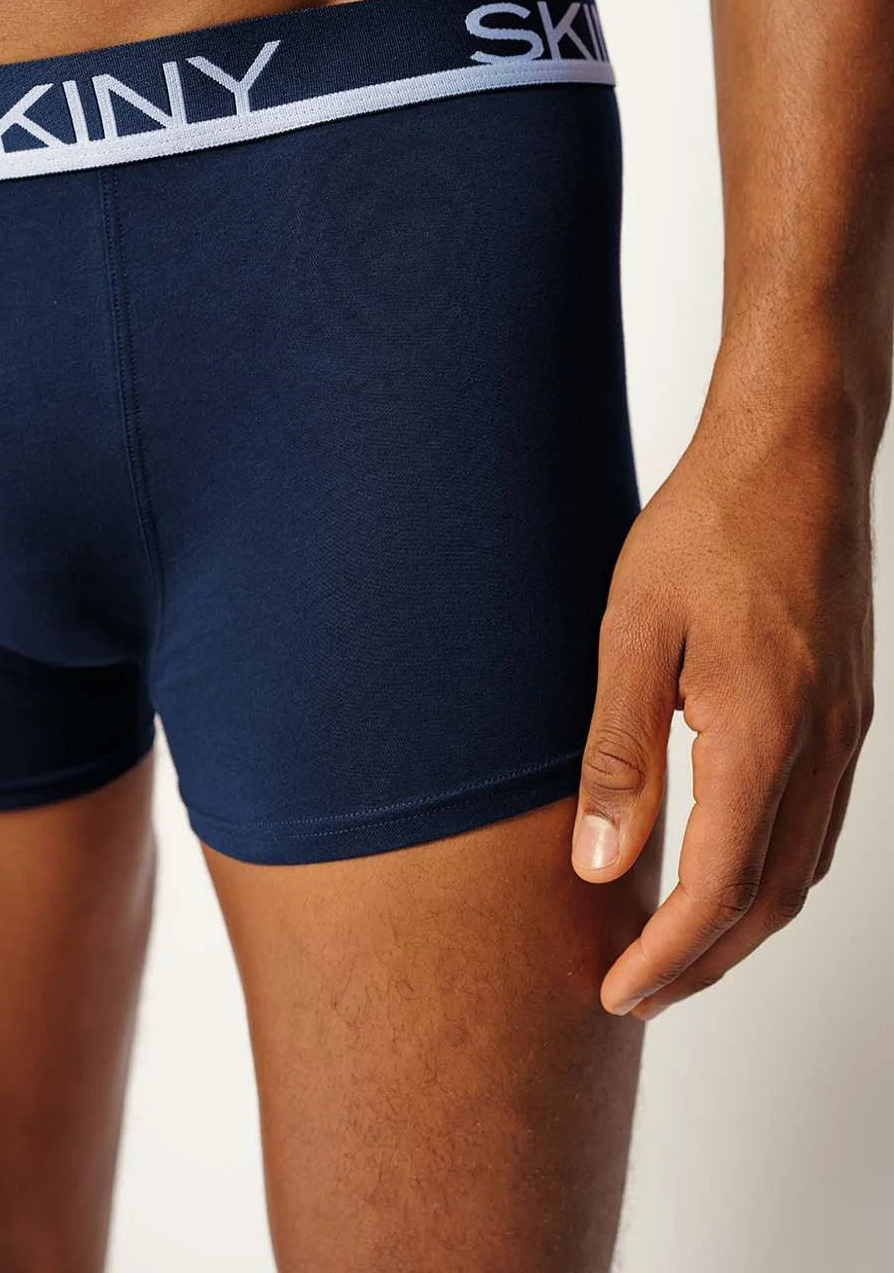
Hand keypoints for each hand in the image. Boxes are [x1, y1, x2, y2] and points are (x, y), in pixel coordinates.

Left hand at [571, 395, 875, 1019]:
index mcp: (764, 733)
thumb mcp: (634, 632)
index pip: (719, 888)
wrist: (795, 449)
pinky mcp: (848, 707)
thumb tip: (597, 865)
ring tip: (676, 952)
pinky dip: (773, 873)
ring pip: (803, 868)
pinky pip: (819, 822)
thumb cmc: (708, 524)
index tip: (617, 995)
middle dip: (703, 962)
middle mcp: (822, 745)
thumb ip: (618, 755)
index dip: (668, 956)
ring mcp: (847, 728)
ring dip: (741, 925)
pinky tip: (732, 870)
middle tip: (637, 995)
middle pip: (771, 899)